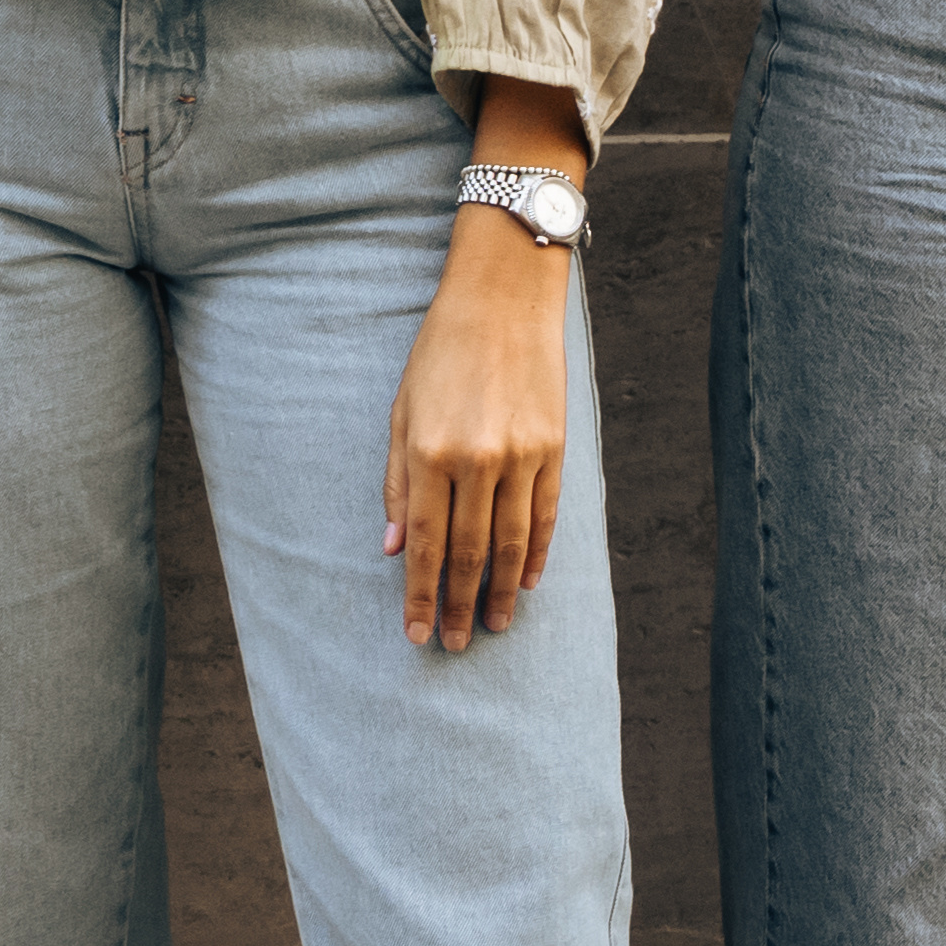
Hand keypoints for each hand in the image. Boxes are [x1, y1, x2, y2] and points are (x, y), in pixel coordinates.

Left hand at [383, 213, 572, 654]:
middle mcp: (476, 461)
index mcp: (429, 452)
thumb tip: (391, 548)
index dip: (417, 593)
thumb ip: (395, 482)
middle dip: (454, 604)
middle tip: (449, 644)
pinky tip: (525, 583)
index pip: (421, 543)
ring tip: (489, 628)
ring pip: (510, 544)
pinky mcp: (553, 450)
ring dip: (497, 592)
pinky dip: (536, 555)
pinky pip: (544, 516)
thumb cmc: (439, 354)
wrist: (503, 300)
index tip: (414, 633)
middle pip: (466, 553)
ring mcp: (521, 457)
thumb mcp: (401, 412)